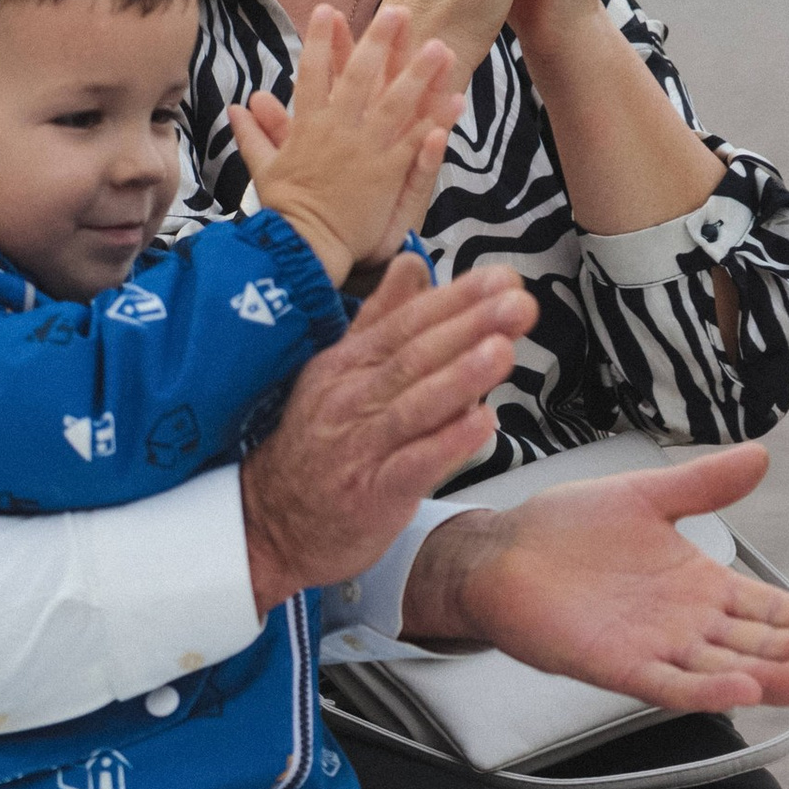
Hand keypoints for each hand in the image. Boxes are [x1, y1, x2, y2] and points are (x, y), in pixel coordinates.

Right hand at [230, 2, 458, 280]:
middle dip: (378, 41)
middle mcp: (338, 131)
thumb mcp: (264, 170)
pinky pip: (416, 140)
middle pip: (360, 76)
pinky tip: (456, 100)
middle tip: (397, 12)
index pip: (311, 73)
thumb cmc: (286, 211)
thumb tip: (236, 108)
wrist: (306, 246)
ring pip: (395, 103)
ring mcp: (365, 150)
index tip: (326, 10)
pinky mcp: (388, 173)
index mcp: (308, 126)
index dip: (318, 40)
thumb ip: (253, 136)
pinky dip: (437, 121)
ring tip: (437, 47)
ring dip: (418, 73)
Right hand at [241, 261, 536, 612]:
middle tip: (517, 303)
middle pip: (415, 356)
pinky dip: (448, 444)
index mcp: (346, 366)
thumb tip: (411, 264)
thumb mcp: (337, 373)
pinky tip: (483, 424)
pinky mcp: (372, 494)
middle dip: (470, 326)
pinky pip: (413, 464)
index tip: (502, 278)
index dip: (456, 299)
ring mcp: (360, 447)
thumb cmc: (315, 448)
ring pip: (414, 405)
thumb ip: (380, 319)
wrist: (271, 524)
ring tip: (502, 350)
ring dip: (461, 377)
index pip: (407, 323)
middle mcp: (351, 400)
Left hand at [399, 444, 788, 711]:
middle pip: (762, 644)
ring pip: (726, 670)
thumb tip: (762, 454)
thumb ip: (703, 485)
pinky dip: (704, 690)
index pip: (774, 608)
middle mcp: (688, 625)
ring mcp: (655, 649)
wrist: (499, 551)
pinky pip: (667, 684)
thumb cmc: (566, 529)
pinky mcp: (615, 666)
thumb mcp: (646, 497)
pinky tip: (740, 690)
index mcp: (702, 587)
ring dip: (772, 677)